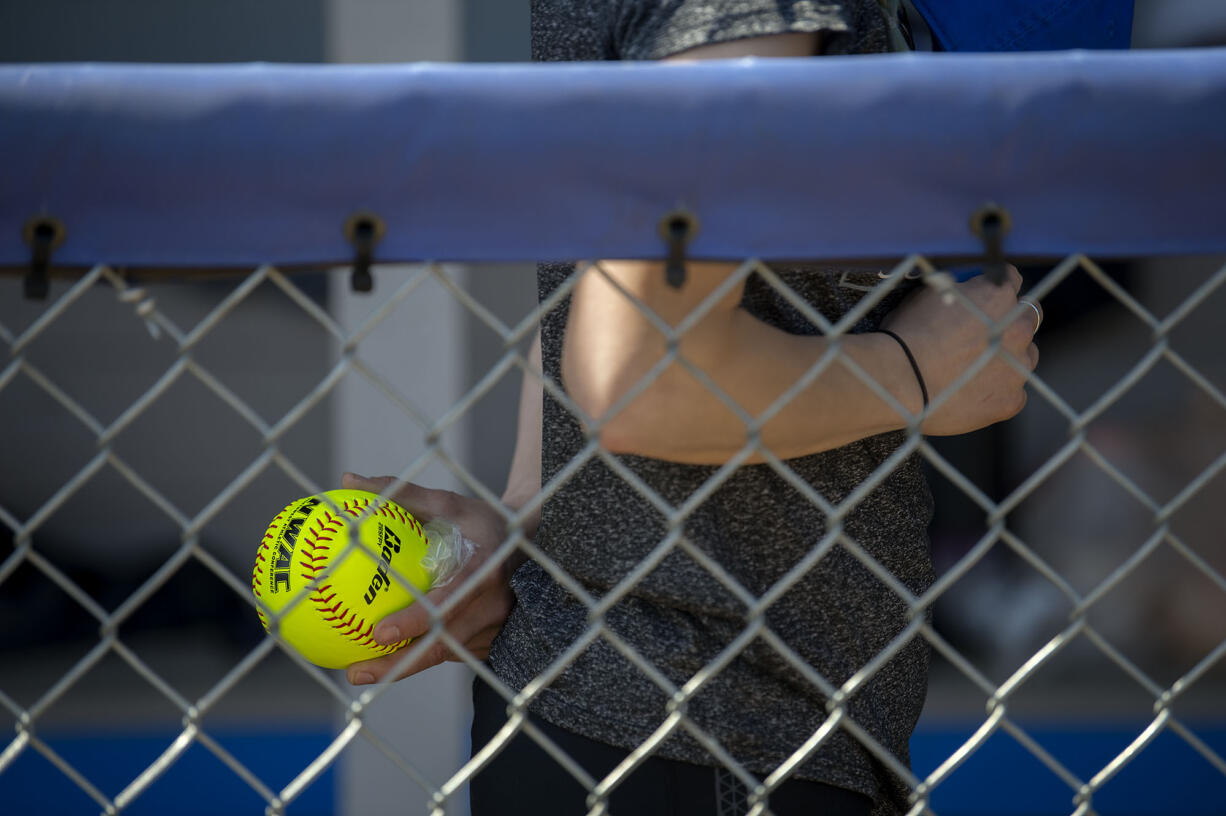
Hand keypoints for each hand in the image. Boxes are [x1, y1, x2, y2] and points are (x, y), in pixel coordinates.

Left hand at [340, 473, 526, 684]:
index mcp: (485, 570)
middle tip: (355, 672)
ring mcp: (497, 628)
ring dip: (404, 667)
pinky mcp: (493, 642)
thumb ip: (401, 493)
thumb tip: (348, 480)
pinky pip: (451, 652)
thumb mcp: (448, 502)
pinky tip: (388, 661)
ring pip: (445, 654)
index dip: (415, 621)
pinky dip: (420, 658)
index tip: (379, 632)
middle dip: (399, 665)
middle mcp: (495, 605)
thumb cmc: (480, 521)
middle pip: (443, 644)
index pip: (449, 602)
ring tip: (360, 671)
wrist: (529, 543)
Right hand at [881, 266, 1039, 435]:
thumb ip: (958, 293)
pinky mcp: (1012, 399)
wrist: (898, 381)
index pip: (1011, 279)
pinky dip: (997, 392)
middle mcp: (1018, 327)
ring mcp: (1018, 366)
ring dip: (1007, 358)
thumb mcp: (928, 296)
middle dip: (1010, 322)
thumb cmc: (905, 336)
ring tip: (974, 370)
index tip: (984, 298)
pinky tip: (971, 394)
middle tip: (984, 335)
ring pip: (1025, 357)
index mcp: (997, 295)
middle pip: (1028, 316)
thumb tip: (959, 293)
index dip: (995, 288)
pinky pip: (1013, 393)